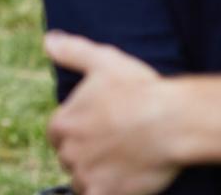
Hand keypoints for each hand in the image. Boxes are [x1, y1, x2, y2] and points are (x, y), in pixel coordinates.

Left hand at [44, 31, 180, 194]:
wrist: (172, 122)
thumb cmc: (139, 89)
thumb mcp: (103, 61)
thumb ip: (72, 51)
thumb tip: (48, 40)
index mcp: (62, 123)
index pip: (58, 135)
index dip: (77, 134)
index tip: (98, 131)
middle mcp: (67, 151)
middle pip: (70, 159)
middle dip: (87, 156)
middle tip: (115, 148)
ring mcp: (85, 175)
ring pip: (83, 182)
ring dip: (97, 178)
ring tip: (123, 167)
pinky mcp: (105, 194)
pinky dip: (106, 193)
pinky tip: (121, 187)